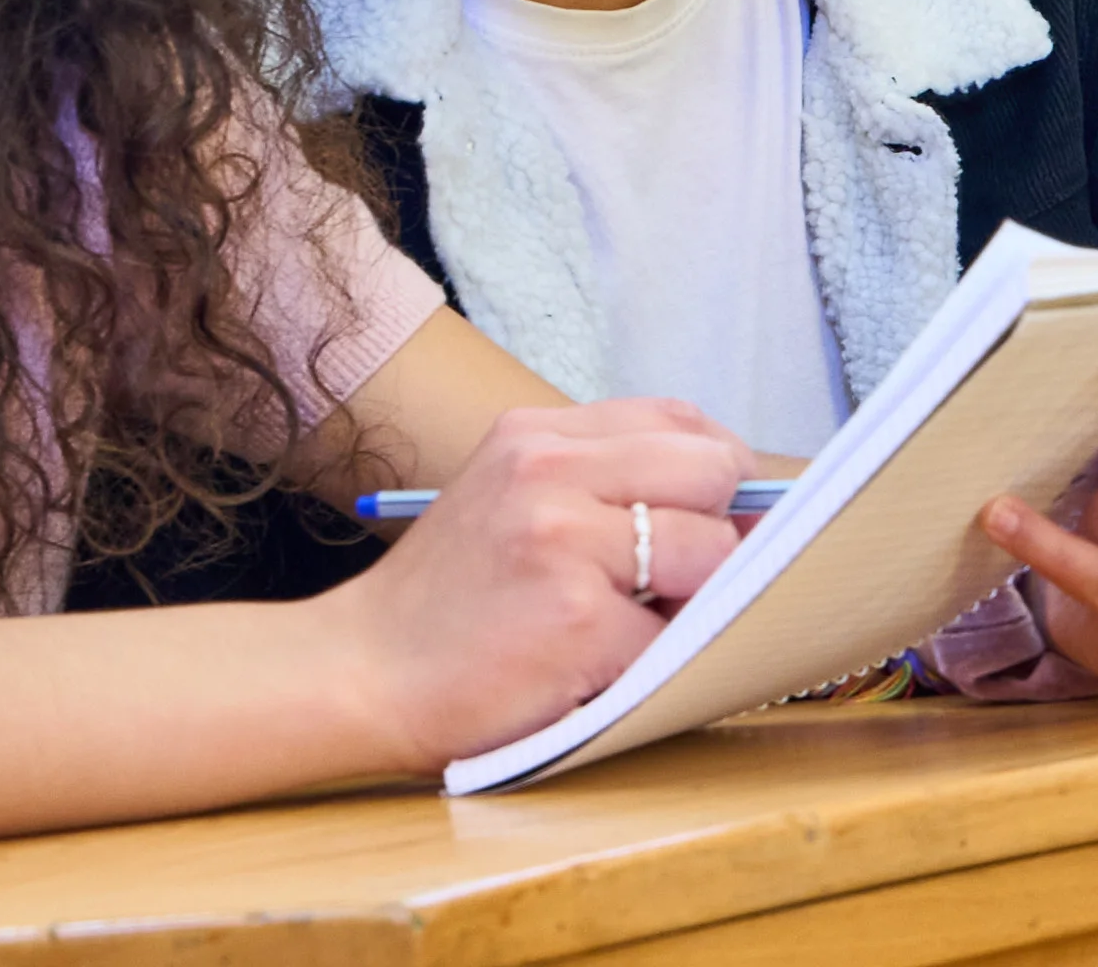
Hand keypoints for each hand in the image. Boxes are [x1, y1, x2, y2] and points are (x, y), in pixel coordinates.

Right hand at [314, 396, 767, 772]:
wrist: (359, 673)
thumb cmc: (446, 605)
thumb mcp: (509, 502)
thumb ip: (600, 485)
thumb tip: (738, 508)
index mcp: (534, 434)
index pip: (682, 422)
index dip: (717, 478)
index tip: (707, 524)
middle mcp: (546, 469)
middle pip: (714, 472)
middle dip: (718, 535)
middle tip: (671, 587)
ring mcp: (562, 540)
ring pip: (713, 554)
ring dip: (693, 607)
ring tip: (629, 632)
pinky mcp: (579, 619)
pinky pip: (678, 641)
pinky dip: (655, 670)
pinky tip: (598, 674)